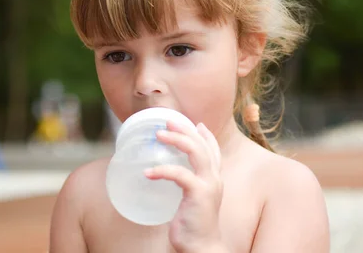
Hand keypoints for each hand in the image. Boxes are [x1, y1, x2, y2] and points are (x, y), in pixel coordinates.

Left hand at [144, 121, 224, 252]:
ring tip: (158, 135)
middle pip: (202, 145)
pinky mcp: (198, 194)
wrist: (201, 247)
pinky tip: (148, 172)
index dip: (206, 135)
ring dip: (176, 140)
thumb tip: (170, 172)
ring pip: (196, 152)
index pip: (213, 150)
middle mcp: (214, 178)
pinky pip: (179, 174)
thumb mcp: (193, 199)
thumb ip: (187, 183)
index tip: (195, 123)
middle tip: (167, 122)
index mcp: (213, 178)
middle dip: (185, 130)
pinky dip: (163, 169)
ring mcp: (208, 185)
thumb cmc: (194, 225)